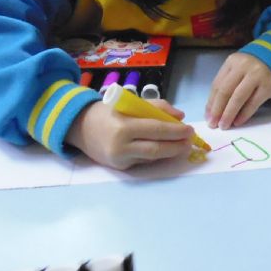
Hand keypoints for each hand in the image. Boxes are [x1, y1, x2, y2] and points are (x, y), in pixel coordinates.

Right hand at [65, 99, 193, 170]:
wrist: (80, 127)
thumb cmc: (109, 111)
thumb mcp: (131, 102)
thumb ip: (157, 107)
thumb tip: (180, 116)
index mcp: (123, 126)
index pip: (156, 130)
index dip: (175, 131)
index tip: (189, 129)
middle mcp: (121, 146)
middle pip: (156, 149)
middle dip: (176, 146)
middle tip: (190, 141)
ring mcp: (120, 159)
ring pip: (151, 158)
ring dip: (169, 152)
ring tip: (182, 145)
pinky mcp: (120, 168)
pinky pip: (143, 161)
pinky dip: (157, 155)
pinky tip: (166, 149)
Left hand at [206, 52, 270, 129]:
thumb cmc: (253, 69)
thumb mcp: (238, 70)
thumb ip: (226, 84)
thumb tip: (213, 110)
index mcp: (232, 62)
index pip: (217, 84)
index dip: (211, 102)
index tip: (208, 117)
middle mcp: (243, 66)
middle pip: (225, 91)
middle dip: (217, 110)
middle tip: (213, 124)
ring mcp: (257, 75)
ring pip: (238, 98)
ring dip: (229, 114)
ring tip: (224, 125)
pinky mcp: (268, 85)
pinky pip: (253, 103)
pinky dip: (244, 114)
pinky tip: (238, 122)